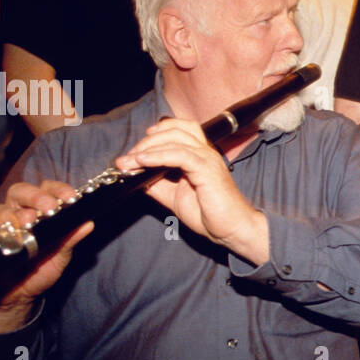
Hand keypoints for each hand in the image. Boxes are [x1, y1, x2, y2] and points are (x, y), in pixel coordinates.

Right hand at [0, 180, 93, 332]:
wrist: (18, 295)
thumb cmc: (40, 270)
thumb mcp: (60, 256)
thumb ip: (71, 239)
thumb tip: (88, 223)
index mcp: (40, 210)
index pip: (47, 189)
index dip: (58, 189)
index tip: (70, 197)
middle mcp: (18, 212)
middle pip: (21, 191)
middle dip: (35, 197)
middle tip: (49, 208)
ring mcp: (1, 224)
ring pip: (3, 208)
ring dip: (16, 213)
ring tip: (28, 221)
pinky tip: (1, 228)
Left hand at [114, 118, 265, 258]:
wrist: (231, 230)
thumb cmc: (210, 214)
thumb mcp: (174, 197)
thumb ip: (157, 184)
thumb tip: (136, 175)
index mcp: (199, 156)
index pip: (176, 131)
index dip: (153, 137)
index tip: (132, 154)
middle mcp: (205, 152)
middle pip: (174, 129)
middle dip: (146, 141)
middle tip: (127, 158)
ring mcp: (207, 159)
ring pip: (175, 138)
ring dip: (148, 147)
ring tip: (131, 161)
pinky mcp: (207, 169)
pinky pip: (179, 154)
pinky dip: (158, 156)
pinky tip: (143, 162)